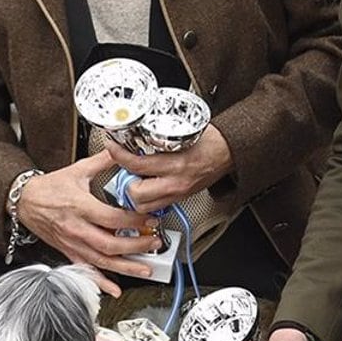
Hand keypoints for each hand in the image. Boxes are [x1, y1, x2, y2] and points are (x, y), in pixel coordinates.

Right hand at [17, 152, 165, 292]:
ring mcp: (72, 243)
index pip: (112, 218)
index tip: (151, 220)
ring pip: (101, 261)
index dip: (135, 221)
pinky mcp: (68, 252)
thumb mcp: (78, 170)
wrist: (23, 201)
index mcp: (80, 206)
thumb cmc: (50, 187)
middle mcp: (76, 228)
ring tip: (145, 269)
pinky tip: (114, 289)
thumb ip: (103, 162)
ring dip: (125, 267)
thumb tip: (123, 151)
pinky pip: (86, 270)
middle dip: (136, 246)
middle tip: (154, 243)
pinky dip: (101, 282)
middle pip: (110, 244)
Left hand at [105, 127, 233, 211]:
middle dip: (126, 182)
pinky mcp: (180, 198)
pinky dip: (147, 199)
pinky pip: (156, 207)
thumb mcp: (181, 133)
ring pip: (144, 207)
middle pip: (136, 194)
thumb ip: (157, 138)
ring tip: (135, 179)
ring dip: (134, 194)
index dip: (119, 155)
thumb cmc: (210, 140)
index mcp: (177, 164)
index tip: (112, 147)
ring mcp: (178, 193)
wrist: (229, 151)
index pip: (137, 164)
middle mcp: (176, 182)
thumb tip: (133, 137)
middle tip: (125, 169)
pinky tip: (147, 187)